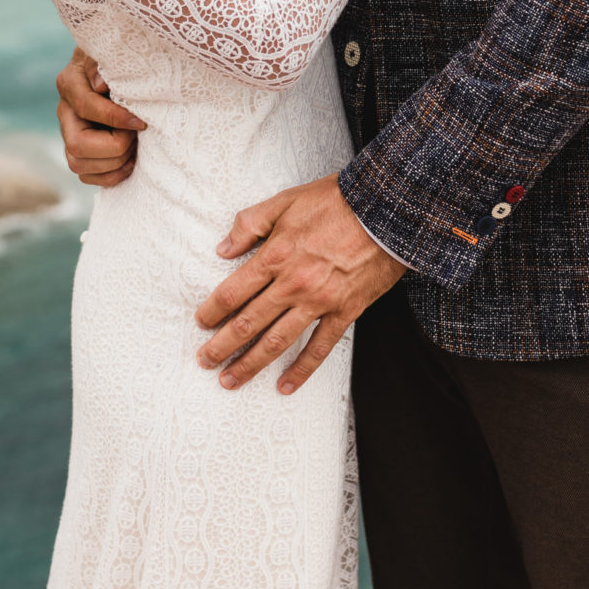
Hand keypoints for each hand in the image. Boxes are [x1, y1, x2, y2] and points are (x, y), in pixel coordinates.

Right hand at [55, 48, 145, 188]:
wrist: (114, 68)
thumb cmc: (117, 60)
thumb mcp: (111, 54)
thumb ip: (102, 65)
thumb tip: (100, 84)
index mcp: (69, 84)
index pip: (86, 107)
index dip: (115, 118)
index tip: (141, 122)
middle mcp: (65, 112)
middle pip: (77, 145)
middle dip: (114, 146)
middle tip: (136, 136)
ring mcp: (69, 133)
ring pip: (78, 164)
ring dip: (114, 163)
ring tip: (135, 148)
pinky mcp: (79, 151)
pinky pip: (86, 176)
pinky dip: (111, 176)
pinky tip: (130, 161)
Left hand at [195, 174, 404, 393]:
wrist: (387, 210)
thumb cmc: (337, 202)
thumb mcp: (285, 201)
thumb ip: (250, 223)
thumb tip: (223, 248)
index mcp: (276, 255)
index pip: (233, 292)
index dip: (212, 311)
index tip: (201, 323)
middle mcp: (293, 284)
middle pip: (249, 322)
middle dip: (222, 346)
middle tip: (204, 361)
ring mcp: (319, 301)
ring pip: (277, 341)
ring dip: (250, 364)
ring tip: (230, 380)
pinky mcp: (345, 311)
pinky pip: (319, 348)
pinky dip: (301, 370)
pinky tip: (284, 386)